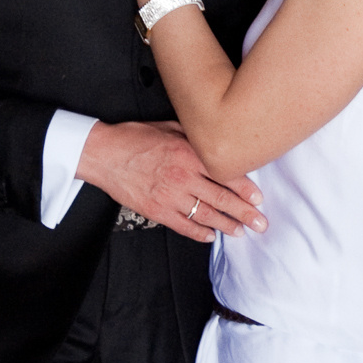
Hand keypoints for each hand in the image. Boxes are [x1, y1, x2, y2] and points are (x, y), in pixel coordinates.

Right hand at [77, 120, 264, 243]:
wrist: (103, 154)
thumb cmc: (134, 138)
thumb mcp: (169, 127)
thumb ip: (194, 136)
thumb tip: (216, 139)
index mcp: (188, 154)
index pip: (225, 174)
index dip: (245, 189)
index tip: (258, 198)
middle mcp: (182, 176)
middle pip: (221, 198)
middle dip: (244, 213)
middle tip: (260, 223)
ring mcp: (169, 196)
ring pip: (205, 215)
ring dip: (226, 225)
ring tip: (241, 231)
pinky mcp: (156, 210)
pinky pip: (182, 225)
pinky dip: (198, 233)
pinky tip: (210, 236)